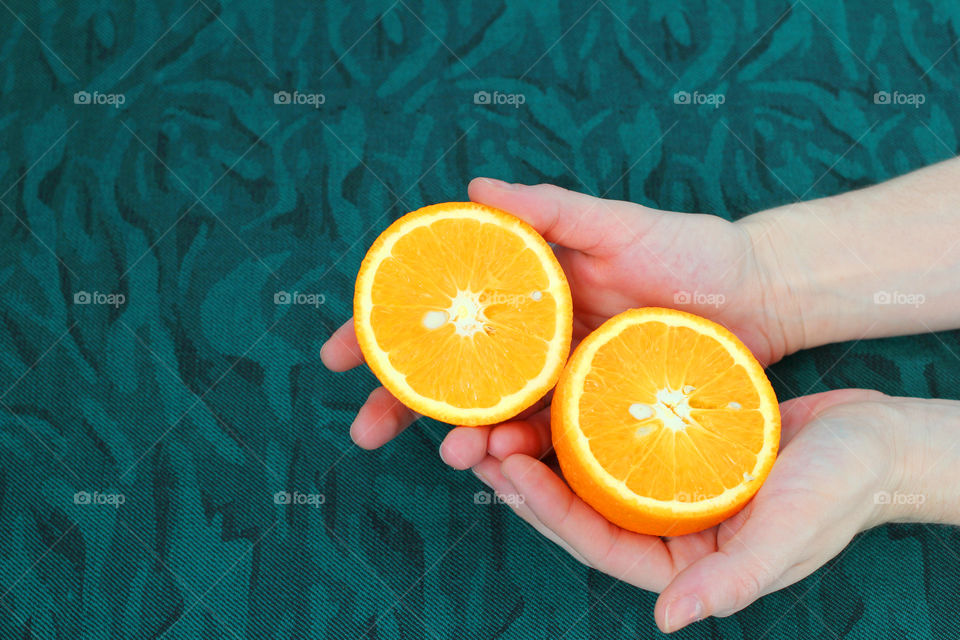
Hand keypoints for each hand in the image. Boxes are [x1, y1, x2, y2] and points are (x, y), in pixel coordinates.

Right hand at [321, 179, 798, 455]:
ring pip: (491, 412)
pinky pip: (544, 437)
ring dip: (459, 436)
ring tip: (453, 456)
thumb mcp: (621, 225)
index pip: (439, 307)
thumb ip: (552, 209)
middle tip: (363, 430)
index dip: (382, 329)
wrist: (762, 300)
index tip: (339, 351)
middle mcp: (534, 333)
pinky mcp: (594, 410)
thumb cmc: (693, 252)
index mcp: (528, 287)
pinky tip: (500, 467)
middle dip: (400, 401)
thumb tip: (474, 188)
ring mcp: (561, 375)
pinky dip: (516, 453)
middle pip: (449, 372)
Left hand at [470, 389, 900, 632]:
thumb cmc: (840, 490)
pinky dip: (583, 409)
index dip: (547, 510)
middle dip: (526, 477)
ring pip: (588, 463)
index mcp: (682, 561)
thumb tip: (667, 620)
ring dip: (543, 440)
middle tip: (477, 440)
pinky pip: (616, 427)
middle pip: (580, 503)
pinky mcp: (673, 443)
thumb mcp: (789, 535)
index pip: (597, 540)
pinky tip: (553, 381)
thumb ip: (732, 582)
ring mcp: (667, 483)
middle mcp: (665, 524)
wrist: (875, 438)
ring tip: (498, 411)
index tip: (505, 471)